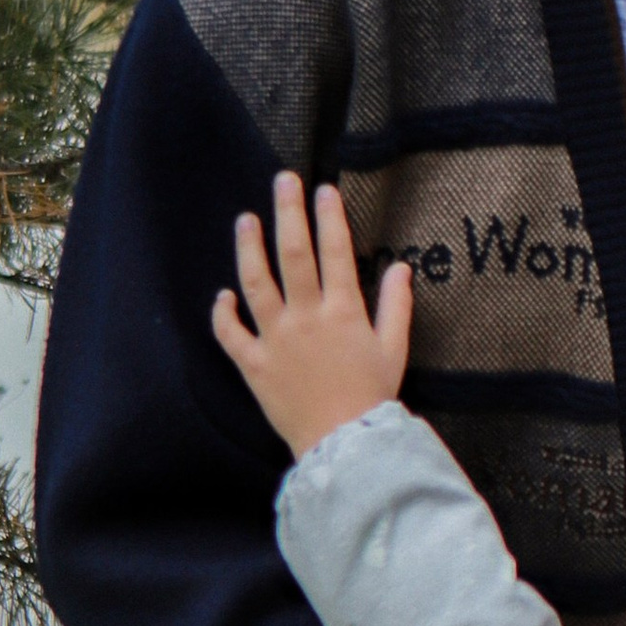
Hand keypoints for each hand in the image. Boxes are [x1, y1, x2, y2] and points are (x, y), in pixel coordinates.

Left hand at [212, 172, 411, 457]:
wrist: (344, 444)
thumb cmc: (372, 398)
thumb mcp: (394, 350)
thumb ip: (396, 306)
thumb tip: (402, 267)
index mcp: (343, 312)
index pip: (335, 252)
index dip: (329, 217)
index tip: (324, 190)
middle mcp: (306, 317)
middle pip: (293, 254)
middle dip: (288, 213)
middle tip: (282, 180)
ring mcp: (275, 339)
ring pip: (255, 283)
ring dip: (248, 247)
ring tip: (245, 219)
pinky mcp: (254, 365)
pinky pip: (231, 334)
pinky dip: (223, 313)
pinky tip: (223, 294)